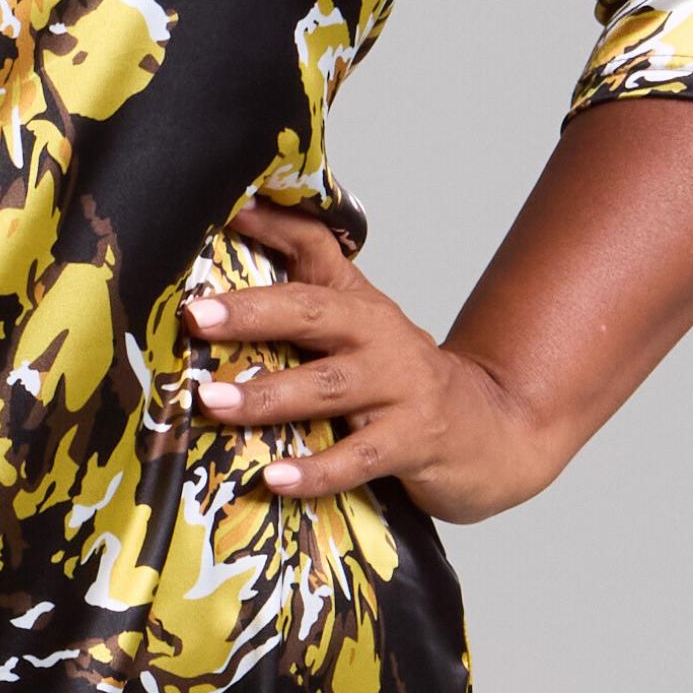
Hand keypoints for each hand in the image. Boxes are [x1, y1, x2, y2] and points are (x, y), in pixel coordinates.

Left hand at [184, 204, 555, 525]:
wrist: (495, 430)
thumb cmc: (405, 377)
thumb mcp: (363, 321)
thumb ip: (310, 275)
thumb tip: (242, 224)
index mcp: (359, 305)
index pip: (315, 249)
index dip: (272, 229)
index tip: (225, 215)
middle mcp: (379, 337)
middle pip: (312, 314)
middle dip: (252, 314)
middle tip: (197, 317)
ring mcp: (400, 389)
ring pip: (327, 388)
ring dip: (267, 396)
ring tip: (213, 402)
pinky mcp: (414, 442)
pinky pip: (358, 458)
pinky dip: (316, 469)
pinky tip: (275, 478)